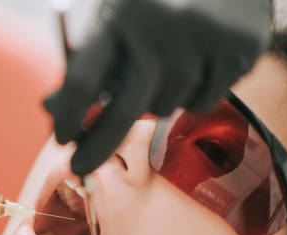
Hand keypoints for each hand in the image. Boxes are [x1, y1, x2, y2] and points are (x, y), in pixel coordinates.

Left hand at [44, 0, 271, 175]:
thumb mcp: (116, 14)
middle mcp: (157, 28)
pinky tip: (198, 64)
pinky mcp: (236, 49)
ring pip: (164, 108)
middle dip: (97, 146)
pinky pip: (201, 103)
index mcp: (117, 15)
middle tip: (80, 167)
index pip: (82, 80)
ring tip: (166, 65)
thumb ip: (87, 58)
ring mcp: (199, 39)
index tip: (61, 137)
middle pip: (122, 111)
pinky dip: (194, 94)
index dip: (68, 117)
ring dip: (157, 100)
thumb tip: (50, 107)